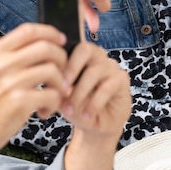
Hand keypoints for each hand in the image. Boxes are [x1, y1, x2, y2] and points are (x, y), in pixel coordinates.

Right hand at [0, 23, 69, 152]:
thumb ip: (10, 57)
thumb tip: (42, 44)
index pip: (28, 30)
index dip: (49, 32)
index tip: (60, 40)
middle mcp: (0, 64)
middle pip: (45, 47)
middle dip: (61, 60)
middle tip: (61, 74)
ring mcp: (9, 82)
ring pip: (52, 71)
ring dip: (60, 85)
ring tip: (52, 96)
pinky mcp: (19, 101)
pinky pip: (52, 95)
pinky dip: (54, 104)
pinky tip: (43, 110)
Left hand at [60, 42, 130, 169]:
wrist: (94, 126)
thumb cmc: (74, 106)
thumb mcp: (58, 95)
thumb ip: (54, 83)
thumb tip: (48, 79)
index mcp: (77, 53)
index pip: (68, 44)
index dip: (59, 59)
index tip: (49, 79)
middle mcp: (95, 55)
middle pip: (85, 50)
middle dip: (71, 71)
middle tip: (62, 91)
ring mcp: (110, 65)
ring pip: (93, 72)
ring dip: (79, 93)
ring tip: (70, 109)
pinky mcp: (121, 79)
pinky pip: (106, 88)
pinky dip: (94, 104)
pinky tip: (86, 115)